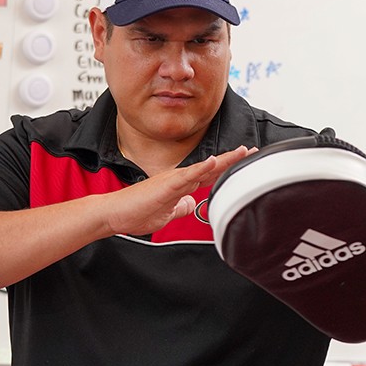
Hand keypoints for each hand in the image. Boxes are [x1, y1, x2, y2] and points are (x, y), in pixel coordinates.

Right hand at [103, 146, 252, 236]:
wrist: (114, 214)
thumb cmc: (136, 212)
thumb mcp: (166, 213)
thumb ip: (180, 207)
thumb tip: (191, 205)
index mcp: (180, 184)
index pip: (209, 174)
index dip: (227, 167)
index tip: (244, 160)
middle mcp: (179, 178)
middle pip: (211, 167)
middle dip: (233, 159)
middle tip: (252, 151)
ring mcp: (172, 180)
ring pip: (203, 167)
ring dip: (223, 160)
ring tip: (241, 152)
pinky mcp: (165, 186)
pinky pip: (186, 176)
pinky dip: (201, 168)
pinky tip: (214, 161)